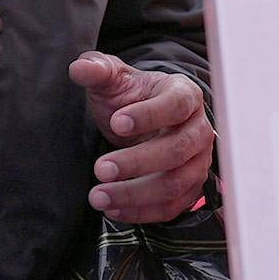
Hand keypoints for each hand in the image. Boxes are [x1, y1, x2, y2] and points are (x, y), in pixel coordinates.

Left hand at [69, 53, 213, 222]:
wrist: (142, 119)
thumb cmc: (131, 97)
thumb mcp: (113, 77)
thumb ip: (98, 69)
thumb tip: (79, 67)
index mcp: (185, 95)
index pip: (176, 105)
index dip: (149, 116)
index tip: (116, 123)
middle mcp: (199, 130)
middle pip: (178, 150)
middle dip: (138, 162)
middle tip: (100, 168)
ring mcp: (198, 162)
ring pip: (176, 183)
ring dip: (136, 194)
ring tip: (98, 196)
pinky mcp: (189, 188)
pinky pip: (172, 206)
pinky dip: (142, 212)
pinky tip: (112, 210)